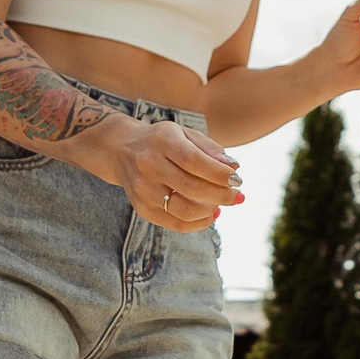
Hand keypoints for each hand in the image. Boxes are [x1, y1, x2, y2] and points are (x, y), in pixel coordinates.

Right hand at [101, 117, 241, 231]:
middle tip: (237, 195)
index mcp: (162, 141)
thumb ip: (209, 148)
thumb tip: (233, 167)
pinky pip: (178, 224)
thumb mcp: (184, 134)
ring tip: (221, 202)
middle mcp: (149, 165)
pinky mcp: (143, 209)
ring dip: (211, 210)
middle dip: (221, 195)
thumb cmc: (162, 141)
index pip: (194, 161)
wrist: (122, 150)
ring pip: (185, 210)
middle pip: (192, 188)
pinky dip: (200, 222)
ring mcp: (144, 190)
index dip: (219, 174)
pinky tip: (211, 213)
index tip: (237, 179)